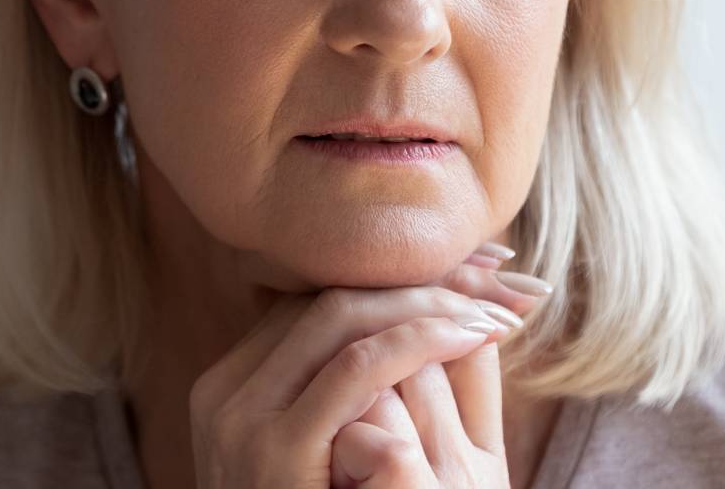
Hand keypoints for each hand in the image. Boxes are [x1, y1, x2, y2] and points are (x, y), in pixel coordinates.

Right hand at [188, 244, 550, 487]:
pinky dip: (421, 340)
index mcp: (234, 386)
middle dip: (423, 276)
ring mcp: (241, 419)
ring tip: (499, 304)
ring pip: (342, 317)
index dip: (401, 277)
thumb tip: (425, 318)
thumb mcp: (335, 457)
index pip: (319, 300)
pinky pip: (355, 370)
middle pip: (330, 297)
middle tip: (500, 270)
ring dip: (432, 301)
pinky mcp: (273, 451)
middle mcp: (225, 391)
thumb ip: (358, 398)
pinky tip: (474, 333)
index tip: (473, 267)